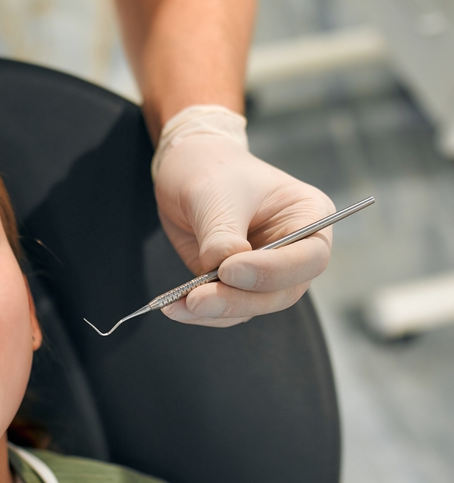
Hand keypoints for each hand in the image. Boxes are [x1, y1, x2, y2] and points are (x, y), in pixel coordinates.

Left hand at [151, 106, 334, 326]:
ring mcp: (265, 271)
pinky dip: (200, 314)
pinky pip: (226, 310)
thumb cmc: (212, 169)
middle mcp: (294, 250)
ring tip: (178, 306)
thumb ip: (221, 234)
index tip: (228, 269)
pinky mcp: (235, 285)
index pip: (309, 256)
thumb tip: (220, 269)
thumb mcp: (215, 194)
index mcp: (309, 216)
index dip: (272, 270)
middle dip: (239, 299)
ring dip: (216, 312)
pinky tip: (174, 307)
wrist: (187, 168)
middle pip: (283, 292)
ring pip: (253, 307)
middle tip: (198, 299)